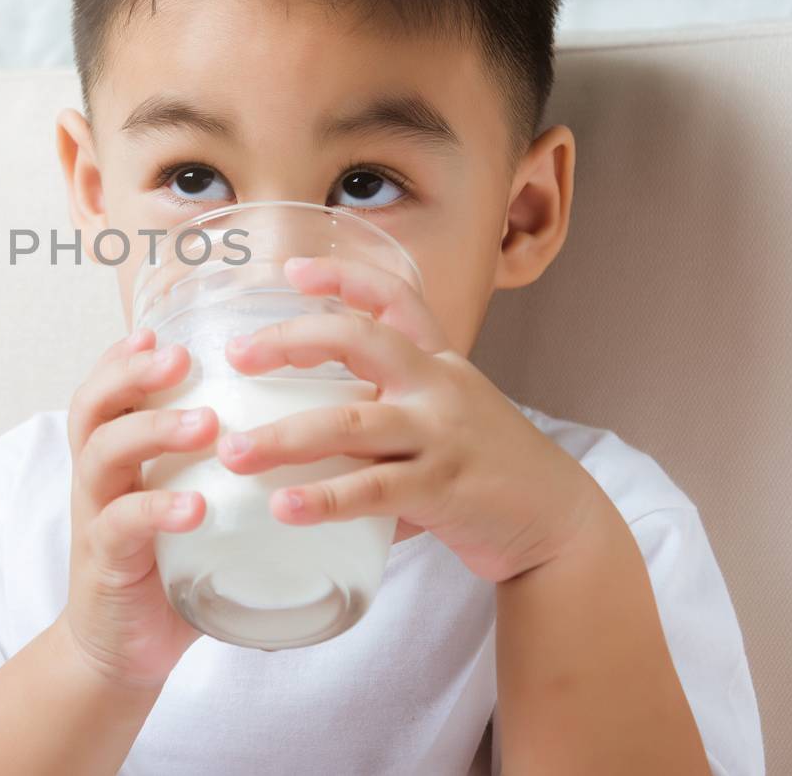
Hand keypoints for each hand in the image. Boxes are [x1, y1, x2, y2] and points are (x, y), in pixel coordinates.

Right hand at [61, 327, 219, 690]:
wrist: (125, 649)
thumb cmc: (170, 567)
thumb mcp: (191, 504)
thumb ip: (227, 470)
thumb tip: (318, 438)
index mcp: (117, 456)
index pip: (107, 388)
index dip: (124, 356)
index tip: (162, 330)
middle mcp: (98, 477)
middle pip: (93, 406)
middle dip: (132, 373)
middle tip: (181, 358)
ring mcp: (96, 516)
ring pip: (103, 453)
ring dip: (153, 429)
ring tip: (205, 424)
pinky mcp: (106, 562)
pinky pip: (121, 525)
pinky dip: (156, 509)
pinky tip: (194, 507)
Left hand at [218, 254, 603, 583]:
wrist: (558, 520)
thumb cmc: (484, 467)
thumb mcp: (443, 416)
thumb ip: (382, 411)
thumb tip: (297, 425)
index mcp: (438, 361)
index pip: (394, 296)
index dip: (343, 276)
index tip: (291, 270)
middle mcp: (439, 386)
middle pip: (358, 341)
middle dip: (289, 343)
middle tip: (237, 357)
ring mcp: (441, 435)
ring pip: (350, 424)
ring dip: (284, 437)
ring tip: (234, 452)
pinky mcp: (443, 488)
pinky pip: (372, 490)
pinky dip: (323, 499)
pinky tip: (283, 506)